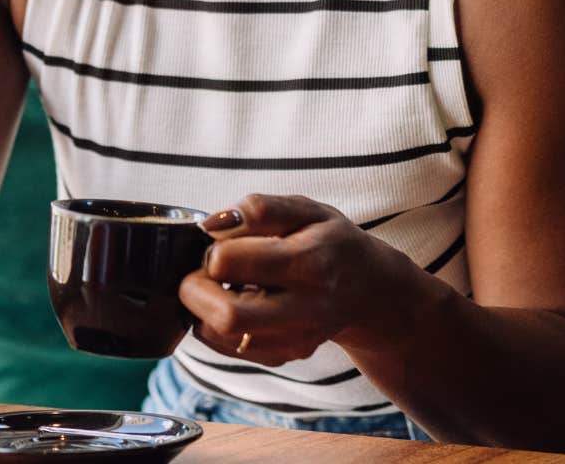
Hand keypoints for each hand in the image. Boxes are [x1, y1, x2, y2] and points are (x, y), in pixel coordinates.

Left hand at [180, 194, 413, 365]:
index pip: (229, 262)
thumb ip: (260, 209)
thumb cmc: (331, 242)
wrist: (370, 289)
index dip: (210, 249)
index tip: (216, 241)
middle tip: (200, 272)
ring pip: (224, 337)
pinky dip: (215, 327)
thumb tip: (212, 224)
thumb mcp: (307, 209)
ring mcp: (297, 338)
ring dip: (202, 310)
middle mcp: (306, 307)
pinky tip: (230, 303)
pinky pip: (230, 349)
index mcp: (309, 261)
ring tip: (217, 286)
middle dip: (194, 290)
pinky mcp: (286, 355)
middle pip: (226, 316)